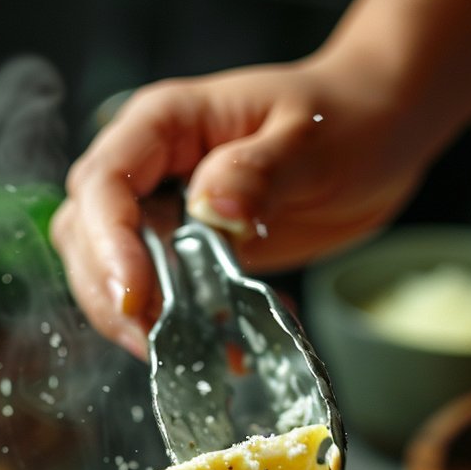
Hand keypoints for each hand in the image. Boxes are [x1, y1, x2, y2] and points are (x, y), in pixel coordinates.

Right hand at [50, 54, 426, 356]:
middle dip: (110, 294)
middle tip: (154, 343)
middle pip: (89, 234)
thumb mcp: (310, 139)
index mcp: (167, 124)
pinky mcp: (191, 251)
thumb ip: (257, 170)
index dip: (109, 247)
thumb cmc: (348, 116)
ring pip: (112, 271)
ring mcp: (167, 210)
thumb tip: (212, 206)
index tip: (136, 299)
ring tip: (190, 353)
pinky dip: (181, 329)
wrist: (381, 132)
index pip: (104, 185)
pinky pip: (162, 294)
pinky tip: (225, 350)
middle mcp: (152, 167)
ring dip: (139, 320)